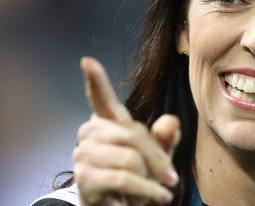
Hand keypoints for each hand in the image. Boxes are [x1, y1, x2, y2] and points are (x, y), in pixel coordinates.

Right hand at [73, 57, 180, 205]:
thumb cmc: (136, 178)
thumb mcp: (157, 158)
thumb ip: (164, 139)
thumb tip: (171, 121)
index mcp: (106, 121)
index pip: (101, 98)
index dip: (95, 80)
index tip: (87, 61)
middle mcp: (89, 132)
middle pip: (132, 133)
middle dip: (157, 158)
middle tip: (171, 178)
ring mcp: (83, 154)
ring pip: (130, 158)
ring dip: (150, 179)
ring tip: (157, 190)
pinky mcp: (85, 178)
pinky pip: (123, 178)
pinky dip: (146, 190)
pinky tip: (158, 197)